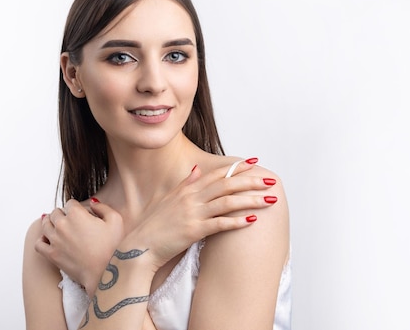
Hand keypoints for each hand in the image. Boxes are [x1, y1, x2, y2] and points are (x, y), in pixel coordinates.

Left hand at [34, 198, 123, 294]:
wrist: (106, 272)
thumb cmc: (113, 247)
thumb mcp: (116, 220)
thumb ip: (102, 207)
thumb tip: (92, 203)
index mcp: (76, 213)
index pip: (70, 203)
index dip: (78, 208)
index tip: (83, 215)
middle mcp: (62, 224)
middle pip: (56, 212)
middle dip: (64, 215)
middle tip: (74, 223)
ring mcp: (55, 240)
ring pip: (45, 224)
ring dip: (52, 224)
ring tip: (60, 229)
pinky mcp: (51, 255)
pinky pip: (39, 244)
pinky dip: (43, 240)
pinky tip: (51, 241)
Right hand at [124, 159, 277, 271]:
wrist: (139, 246)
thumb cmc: (154, 225)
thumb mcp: (169, 199)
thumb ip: (185, 184)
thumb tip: (197, 169)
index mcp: (186, 189)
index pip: (216, 173)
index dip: (236, 167)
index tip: (253, 162)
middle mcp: (191, 198)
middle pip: (226, 185)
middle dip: (250, 181)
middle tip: (270, 180)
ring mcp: (192, 213)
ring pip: (227, 202)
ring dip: (250, 200)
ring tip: (269, 200)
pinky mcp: (193, 231)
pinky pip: (219, 224)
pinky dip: (236, 221)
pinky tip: (252, 220)